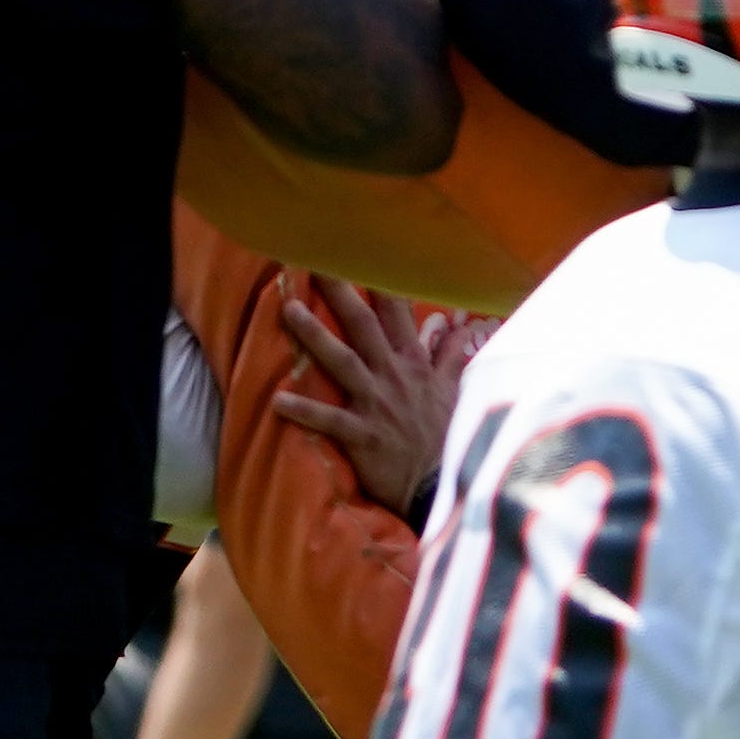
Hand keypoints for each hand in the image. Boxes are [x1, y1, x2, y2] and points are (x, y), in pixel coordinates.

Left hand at [271, 281, 487, 513]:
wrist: (446, 485)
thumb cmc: (449, 438)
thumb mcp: (456, 392)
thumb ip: (452, 358)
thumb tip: (461, 329)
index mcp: (414, 364)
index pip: (396, 313)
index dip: (377, 281)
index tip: (358, 253)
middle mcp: (394, 375)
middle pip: (363, 325)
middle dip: (339, 291)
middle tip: (313, 262)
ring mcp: (377, 404)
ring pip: (342, 361)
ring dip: (315, 335)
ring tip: (287, 310)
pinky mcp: (364, 436)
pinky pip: (330, 420)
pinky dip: (304, 410)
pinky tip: (277, 400)